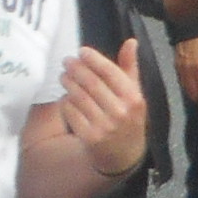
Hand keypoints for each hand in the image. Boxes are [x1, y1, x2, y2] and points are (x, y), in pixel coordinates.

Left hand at [59, 44, 147, 175]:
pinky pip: (73, 114)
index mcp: (133, 98)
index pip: (110, 72)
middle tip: (67, 61)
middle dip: (77, 69)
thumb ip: (130, 68)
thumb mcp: (135, 94)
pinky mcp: (90, 139)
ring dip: (68, 84)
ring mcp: (104, 126)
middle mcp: (120, 112)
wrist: (125, 156)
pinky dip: (66, 103)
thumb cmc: (129, 118)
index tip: (81, 51)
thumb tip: (131, 42)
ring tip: (63, 76)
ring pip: (80, 98)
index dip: (94, 59)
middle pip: (92, 84)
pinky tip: (64, 97)